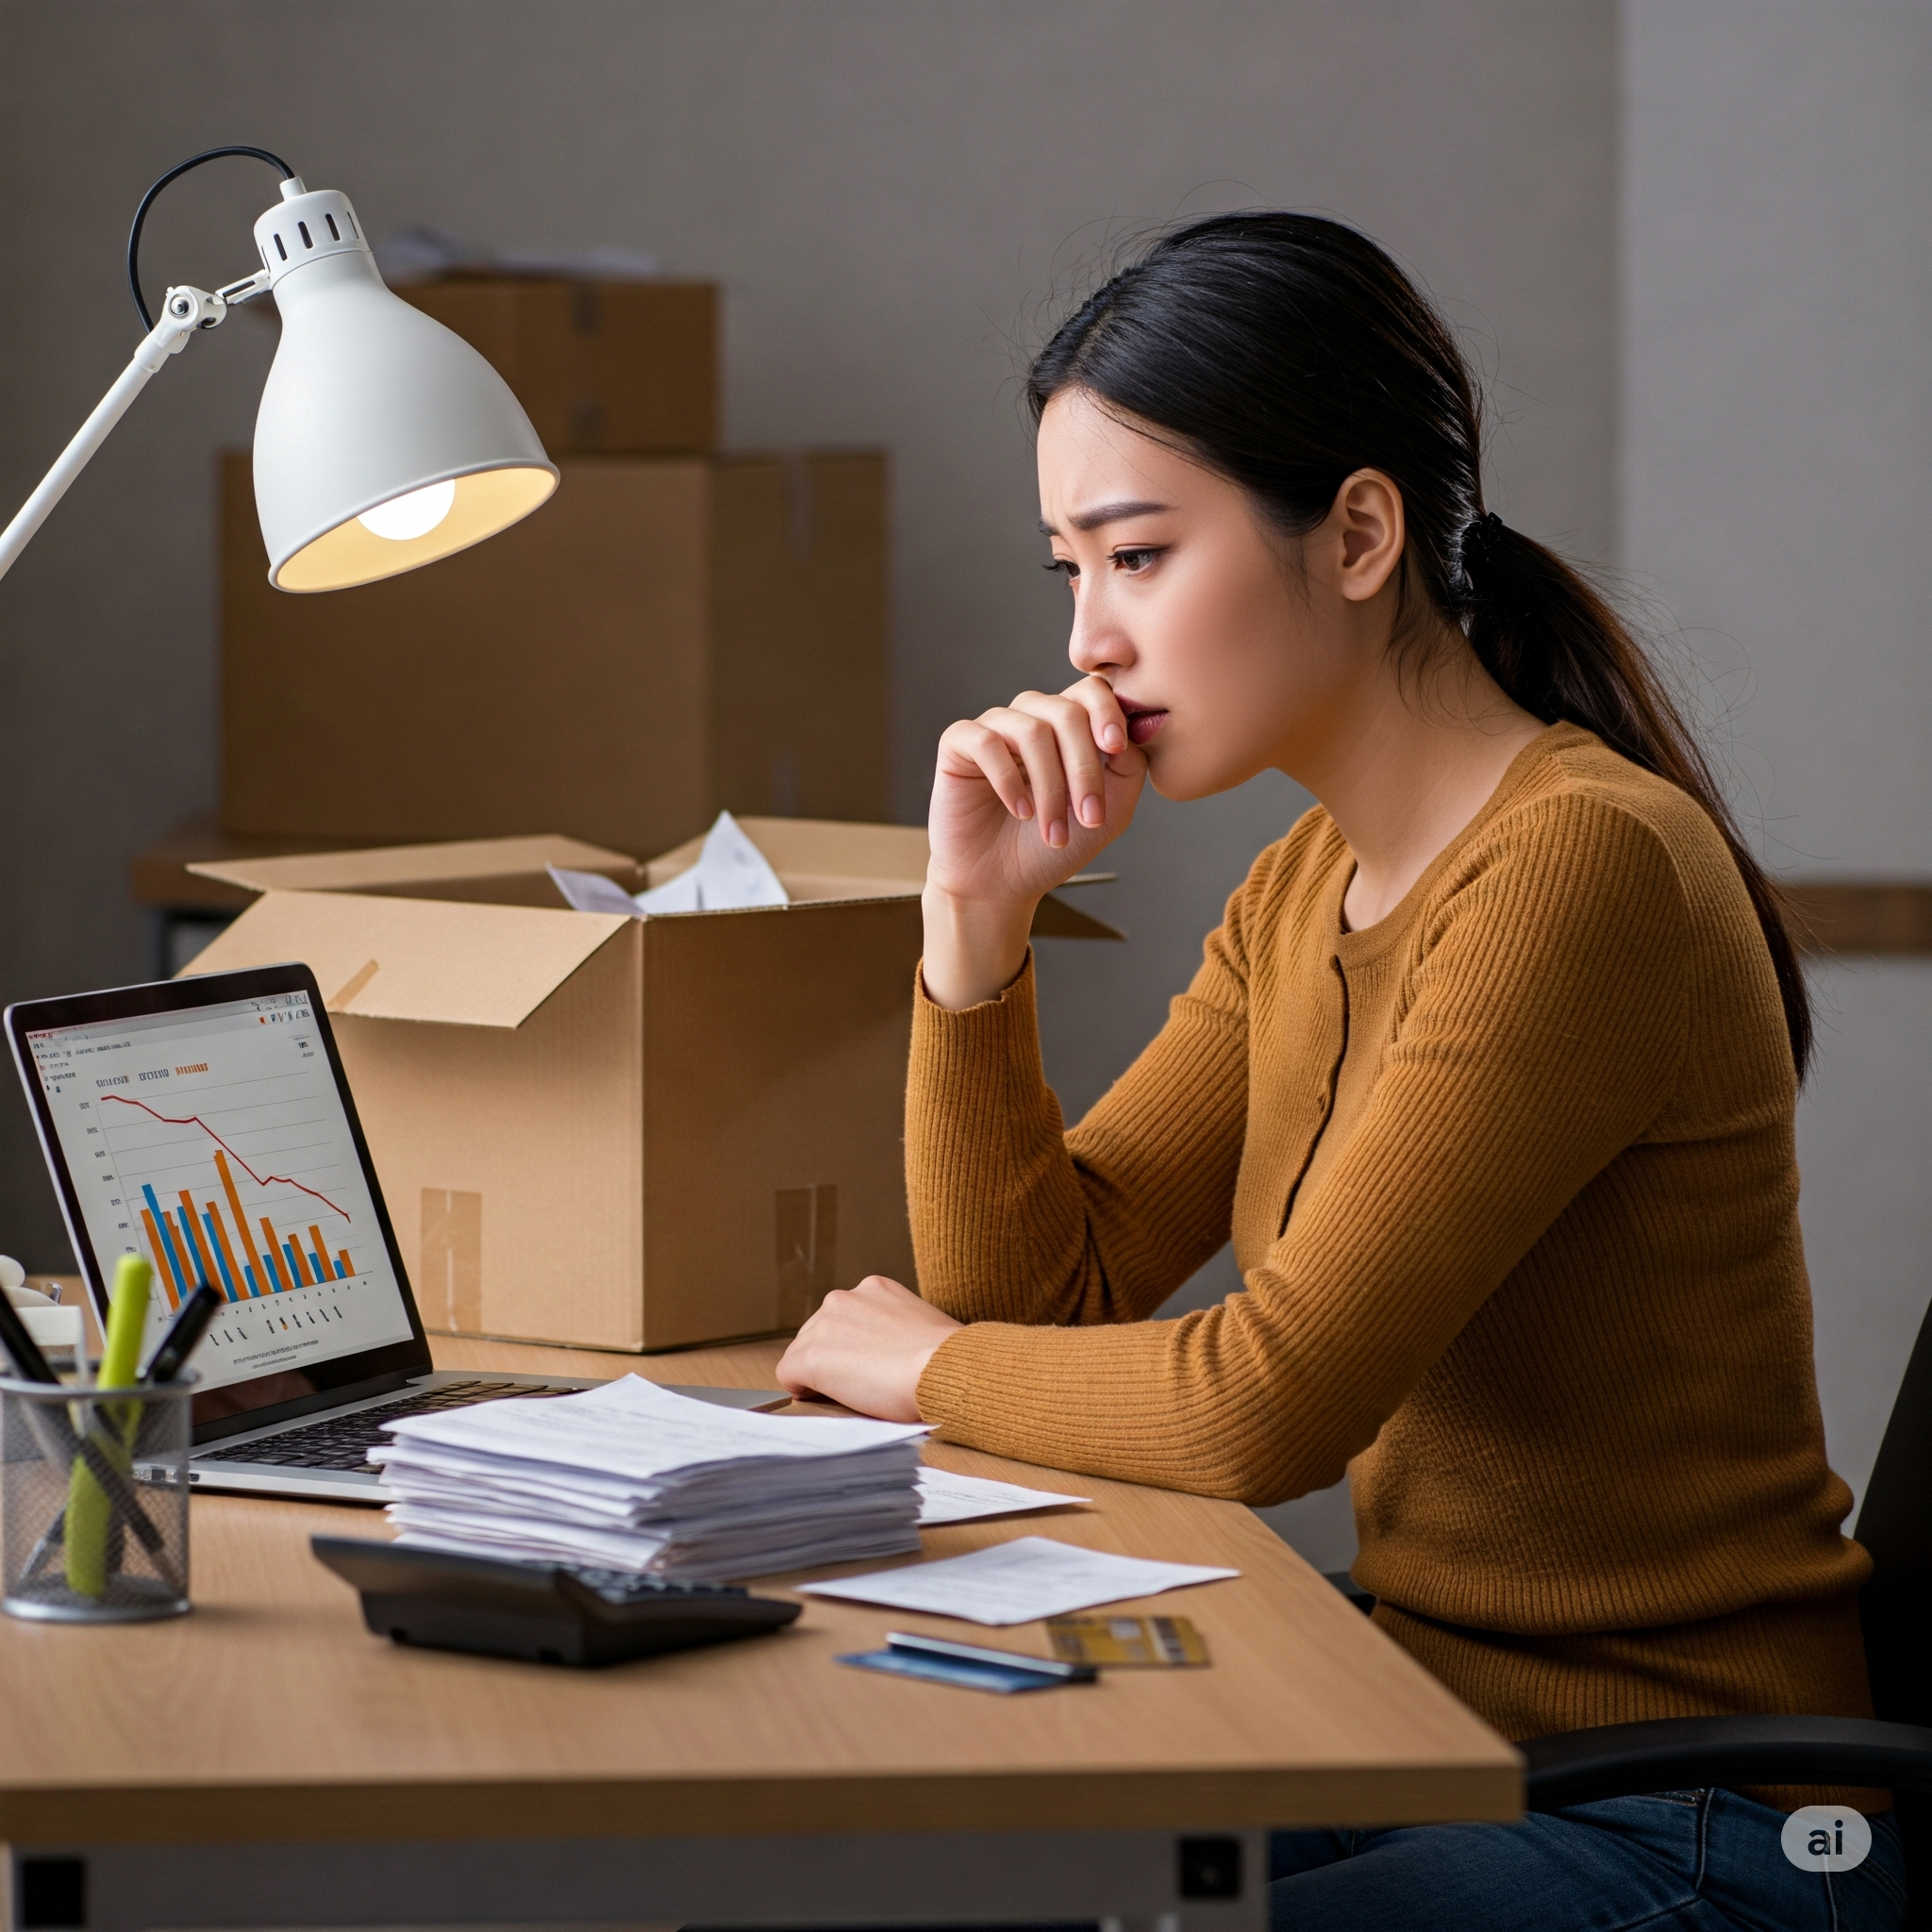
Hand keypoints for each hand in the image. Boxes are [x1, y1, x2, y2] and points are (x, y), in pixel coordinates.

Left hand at [775, 1275, 961, 1422]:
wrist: (944, 1370)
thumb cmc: (948, 1359)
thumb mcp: (924, 1326)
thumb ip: (899, 1329)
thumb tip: (898, 1351)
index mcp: (874, 1288)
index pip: (845, 1317)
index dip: (852, 1345)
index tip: (867, 1364)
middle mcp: (844, 1298)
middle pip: (819, 1332)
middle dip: (833, 1357)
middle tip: (858, 1383)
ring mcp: (825, 1326)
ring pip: (802, 1352)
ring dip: (819, 1373)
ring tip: (849, 1393)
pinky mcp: (812, 1357)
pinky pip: (788, 1373)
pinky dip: (800, 1388)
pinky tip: (823, 1398)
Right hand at [922, 677, 1145, 1007]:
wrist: (1002, 885)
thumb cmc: (1052, 848)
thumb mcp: (1109, 812)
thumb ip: (1129, 767)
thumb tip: (1133, 728)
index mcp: (1068, 727)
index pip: (1091, 691)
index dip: (1107, 712)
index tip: (1116, 748)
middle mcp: (1031, 719)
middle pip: (1066, 711)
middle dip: (1084, 768)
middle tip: (1090, 818)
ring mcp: (994, 728)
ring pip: (1032, 730)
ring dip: (1050, 787)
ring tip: (1053, 831)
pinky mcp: (959, 743)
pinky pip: (987, 742)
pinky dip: (1009, 780)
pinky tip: (1020, 810)